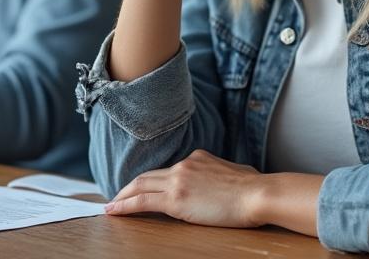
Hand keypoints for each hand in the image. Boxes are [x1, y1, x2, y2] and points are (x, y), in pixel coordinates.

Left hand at [104, 149, 268, 227]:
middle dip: (129, 187)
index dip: (152, 180)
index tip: (144, 187)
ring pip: (140, 186)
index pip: (167, 170)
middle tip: (117, 197)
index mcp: (197, 158)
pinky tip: (113, 211)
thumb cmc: (254, 187)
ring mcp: (178, 180)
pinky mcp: (176, 199)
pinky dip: (124, 206)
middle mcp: (184, 165)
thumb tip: (221, 183)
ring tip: (111, 206)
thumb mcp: (234, 173)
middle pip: (148, 175)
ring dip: (123, 196)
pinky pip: (142, 202)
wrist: (257, 194)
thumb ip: (219, 175)